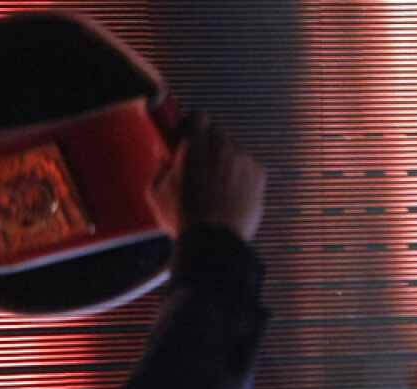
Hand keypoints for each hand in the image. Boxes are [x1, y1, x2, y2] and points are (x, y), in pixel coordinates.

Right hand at [149, 113, 265, 242]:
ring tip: (214, 191)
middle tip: (198, 167)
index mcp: (196, 144)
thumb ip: (160, 165)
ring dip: (225, 163)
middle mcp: (223, 146)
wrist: (214, 243)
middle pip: (217, 133)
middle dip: (208, 146)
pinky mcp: (260, 176)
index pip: (196, 117)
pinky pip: (248, 169)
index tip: (184, 139)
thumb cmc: (184, 220)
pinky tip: (229, 198)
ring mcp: (244, 160)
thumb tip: (164, 154)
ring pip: (233, 152)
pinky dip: (241, 179)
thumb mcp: (157, 191)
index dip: (189, 127)